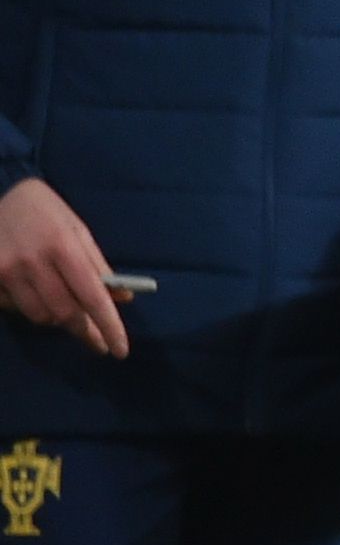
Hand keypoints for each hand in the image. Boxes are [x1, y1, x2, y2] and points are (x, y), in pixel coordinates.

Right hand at [0, 176, 130, 359]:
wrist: (0, 194)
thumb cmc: (46, 212)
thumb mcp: (78, 230)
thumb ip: (98, 265)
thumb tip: (122, 299)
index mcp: (63, 246)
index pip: (91, 297)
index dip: (108, 326)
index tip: (120, 350)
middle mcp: (32, 261)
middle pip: (64, 313)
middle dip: (85, 330)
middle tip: (99, 341)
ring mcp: (6, 271)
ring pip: (39, 315)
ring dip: (57, 318)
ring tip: (65, 305)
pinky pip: (15, 307)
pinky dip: (32, 306)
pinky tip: (34, 290)